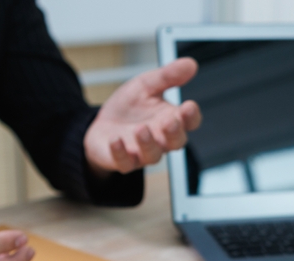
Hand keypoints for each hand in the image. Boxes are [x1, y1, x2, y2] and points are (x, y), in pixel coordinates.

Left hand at [83, 58, 201, 175]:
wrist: (102, 125)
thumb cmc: (129, 108)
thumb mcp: (146, 85)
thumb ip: (167, 76)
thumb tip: (190, 64)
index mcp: (171, 120)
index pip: (189, 122)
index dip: (191, 117)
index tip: (189, 106)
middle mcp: (161, 139)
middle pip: (176, 142)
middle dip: (174, 133)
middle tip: (169, 122)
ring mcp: (142, 153)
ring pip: (153, 155)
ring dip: (148, 143)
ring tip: (141, 129)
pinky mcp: (123, 161)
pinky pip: (125, 163)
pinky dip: (120, 153)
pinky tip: (115, 140)